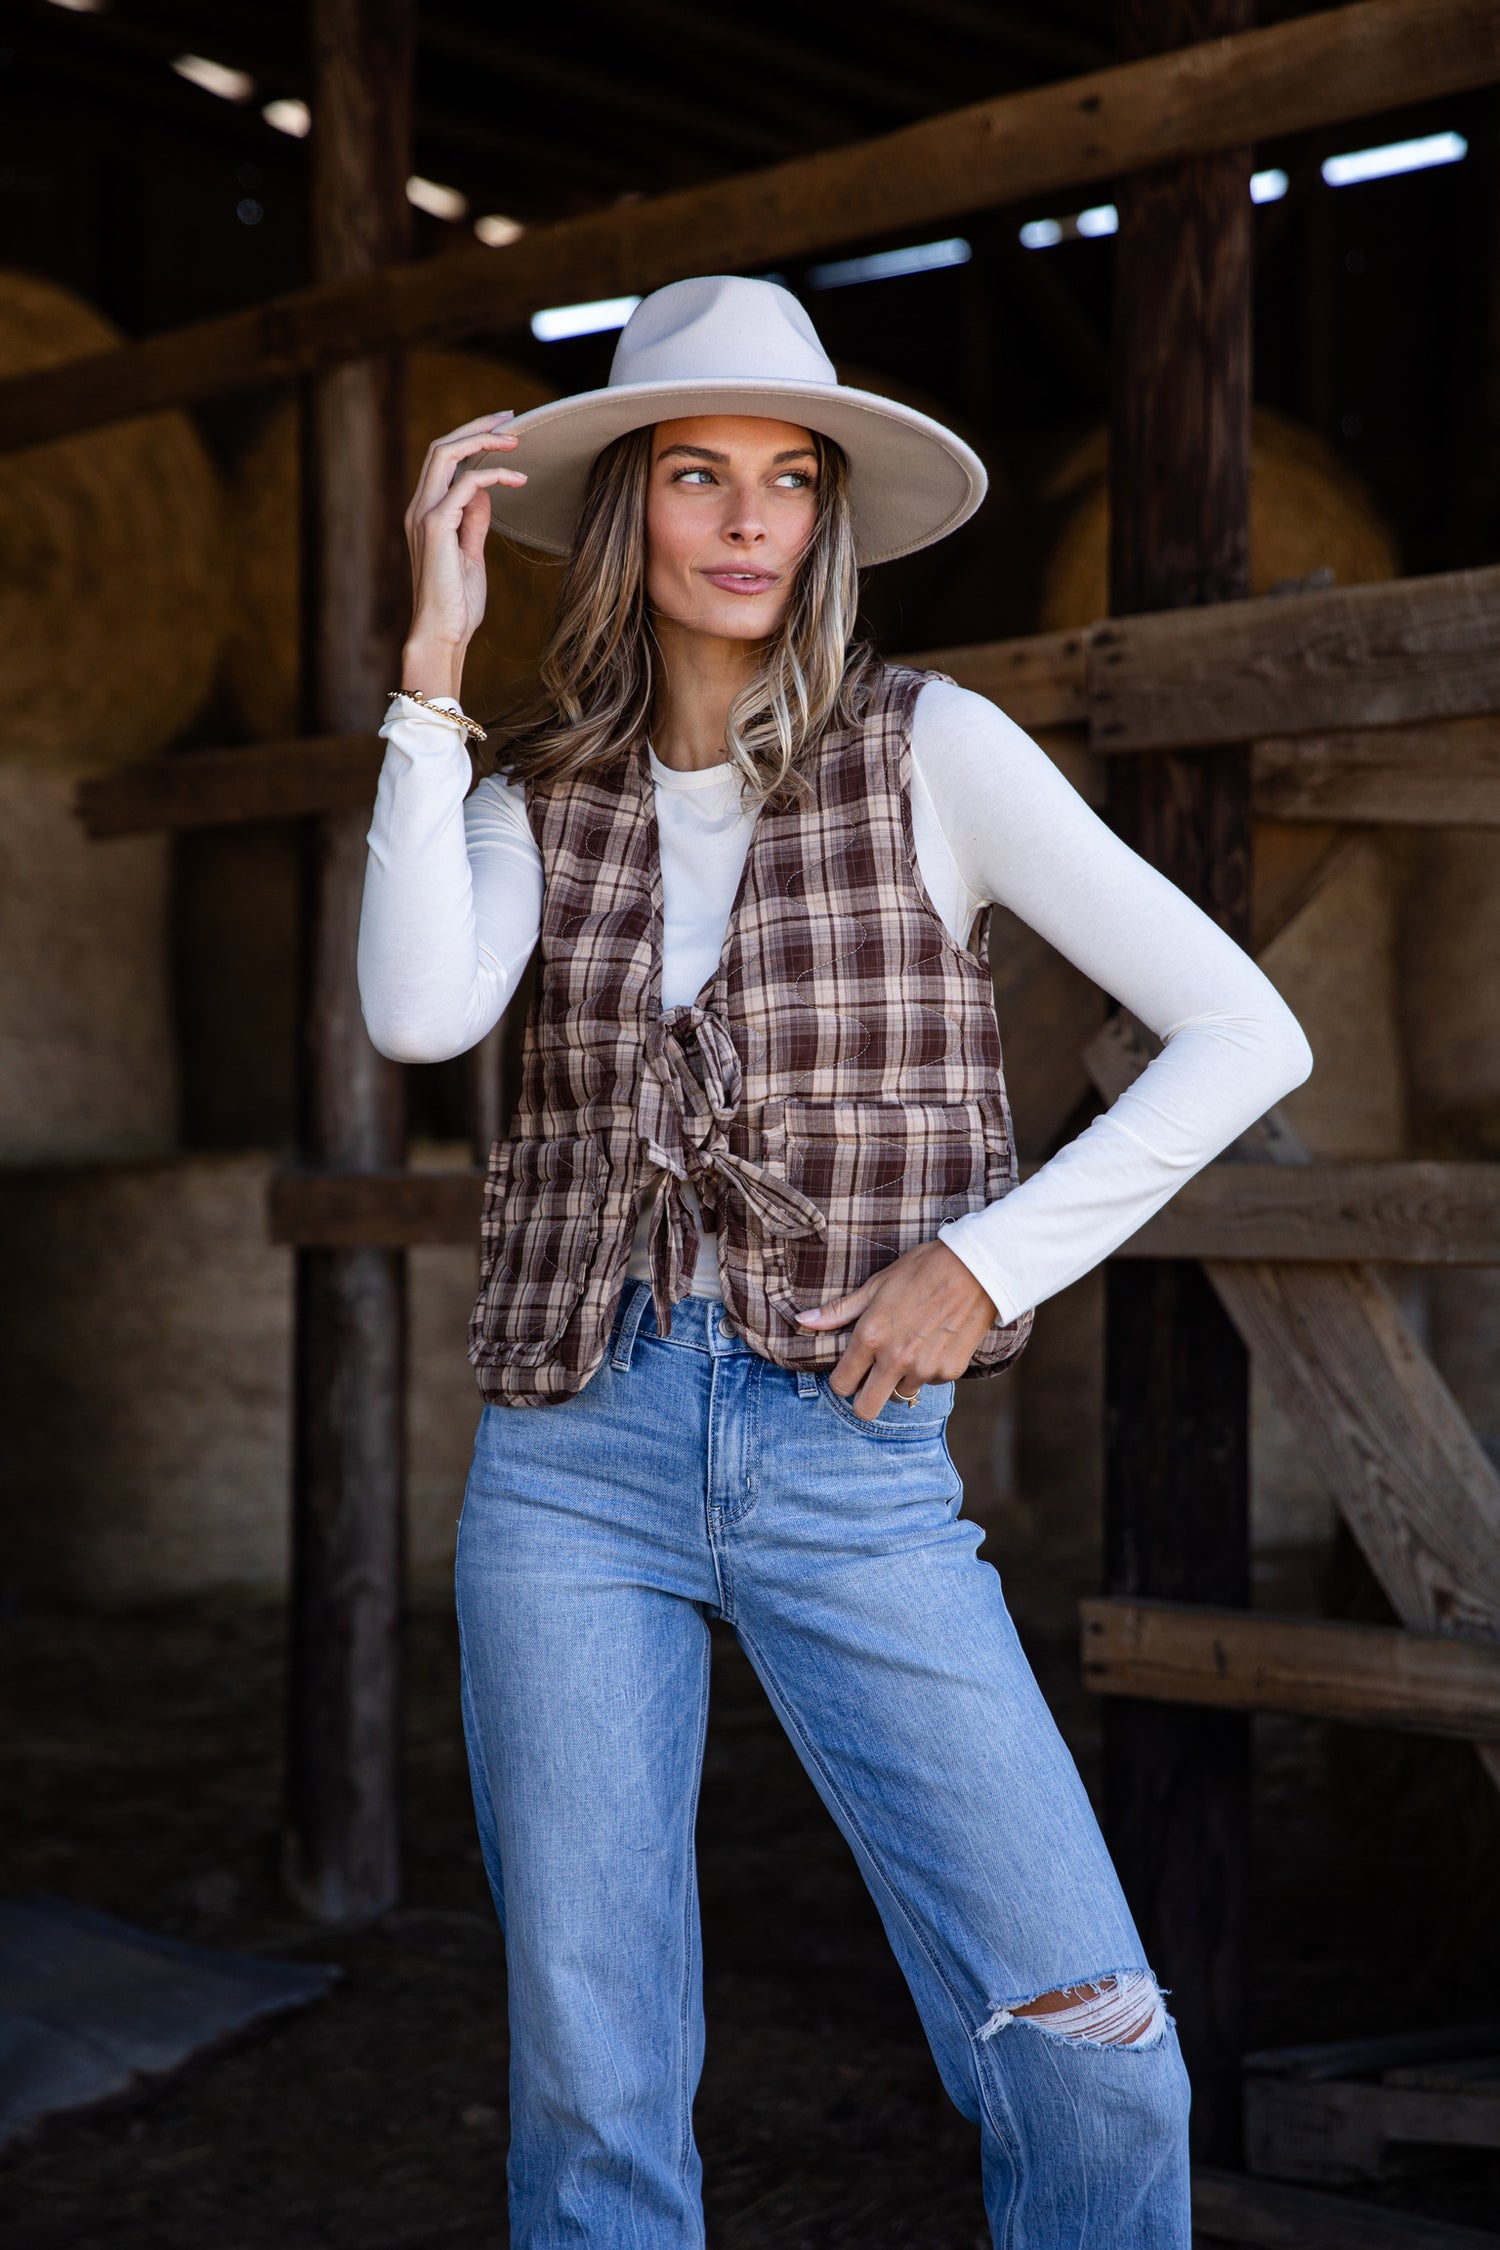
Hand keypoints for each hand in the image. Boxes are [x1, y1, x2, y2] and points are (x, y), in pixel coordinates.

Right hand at [401, 411, 527, 699]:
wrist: (442, 635)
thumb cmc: (457, 605)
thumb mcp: (470, 556)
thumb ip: (473, 522)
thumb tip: (483, 492)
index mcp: (426, 513)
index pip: (444, 460)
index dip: (472, 438)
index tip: (504, 430)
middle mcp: (419, 508)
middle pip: (442, 446)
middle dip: (478, 426)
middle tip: (513, 418)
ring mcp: (424, 515)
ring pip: (446, 453)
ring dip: (483, 439)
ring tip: (515, 439)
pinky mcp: (436, 526)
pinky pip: (465, 484)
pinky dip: (493, 475)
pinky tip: (517, 480)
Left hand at [795, 1239, 996, 1421]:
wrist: (976, 1268)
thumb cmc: (921, 1271)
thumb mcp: (875, 1286)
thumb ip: (839, 1311)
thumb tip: (802, 1321)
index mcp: (871, 1337)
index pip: (841, 1385)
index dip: (841, 1381)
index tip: (849, 1372)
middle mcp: (896, 1359)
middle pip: (866, 1408)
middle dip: (864, 1400)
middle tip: (871, 1381)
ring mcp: (925, 1368)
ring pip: (902, 1393)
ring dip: (901, 1378)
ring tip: (912, 1346)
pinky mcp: (950, 1371)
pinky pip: (930, 1382)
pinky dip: (928, 1369)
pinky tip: (935, 1342)